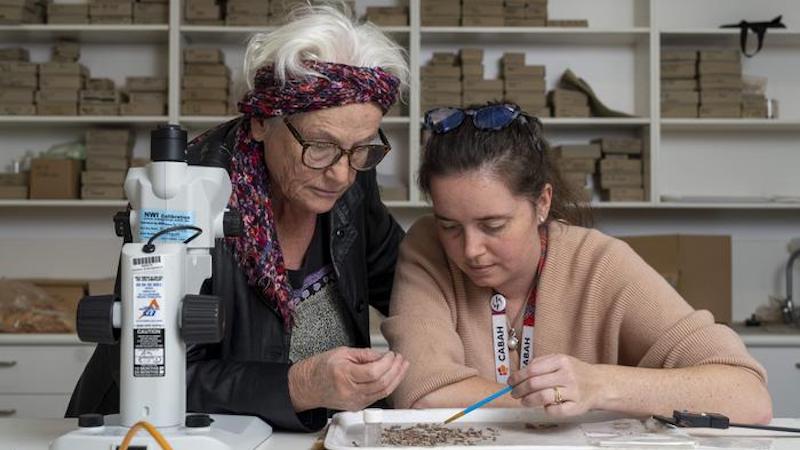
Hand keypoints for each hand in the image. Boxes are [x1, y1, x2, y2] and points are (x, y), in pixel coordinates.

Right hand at [288, 346, 409, 411]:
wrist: (308, 386)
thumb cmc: (321, 368)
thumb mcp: (342, 352)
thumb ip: (365, 354)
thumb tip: (383, 355)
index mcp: (344, 374)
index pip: (373, 372)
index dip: (387, 363)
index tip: (391, 354)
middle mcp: (349, 390)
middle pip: (381, 384)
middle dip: (396, 370)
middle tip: (400, 359)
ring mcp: (354, 401)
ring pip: (383, 392)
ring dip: (396, 379)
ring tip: (402, 366)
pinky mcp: (357, 406)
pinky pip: (378, 397)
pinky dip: (388, 386)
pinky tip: (393, 376)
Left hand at [507, 353, 601, 416]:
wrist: (599, 383)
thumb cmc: (575, 372)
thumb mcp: (560, 360)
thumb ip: (540, 364)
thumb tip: (518, 374)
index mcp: (561, 361)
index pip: (532, 369)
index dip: (518, 377)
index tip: (511, 382)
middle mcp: (567, 375)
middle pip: (535, 384)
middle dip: (520, 390)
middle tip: (514, 393)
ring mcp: (573, 391)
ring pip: (543, 397)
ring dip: (528, 401)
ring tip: (524, 401)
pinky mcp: (577, 406)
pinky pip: (555, 411)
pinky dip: (546, 409)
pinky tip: (545, 406)